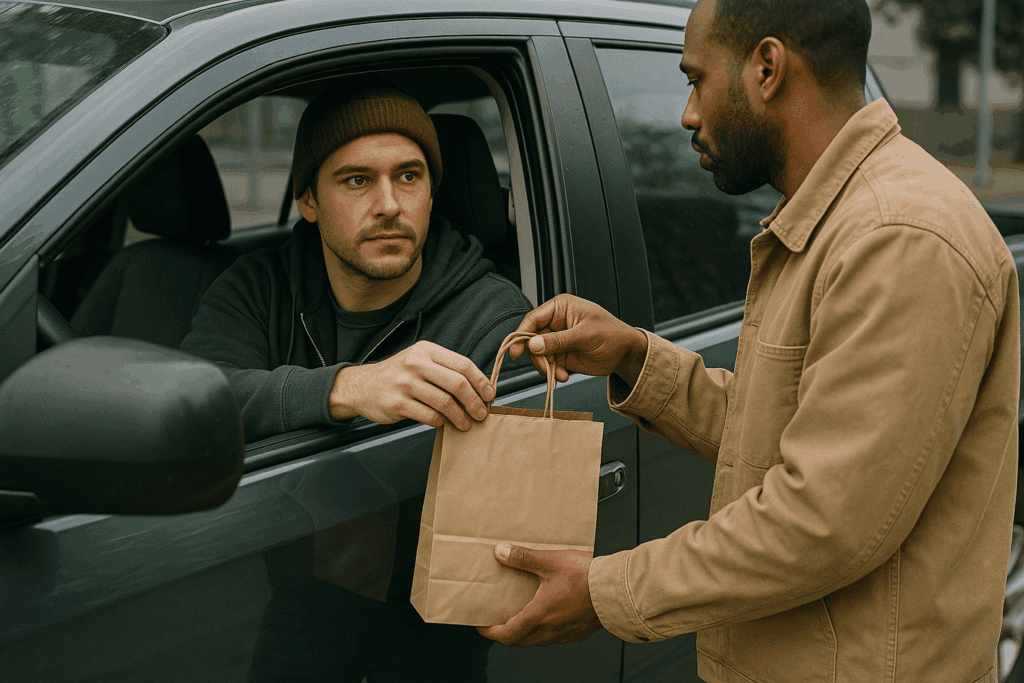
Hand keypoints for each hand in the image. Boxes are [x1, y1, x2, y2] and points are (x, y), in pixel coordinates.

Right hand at [328, 340, 493, 430]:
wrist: (362, 385)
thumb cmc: (398, 375)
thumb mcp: (420, 360)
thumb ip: (445, 369)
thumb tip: (478, 388)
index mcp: (426, 351)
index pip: (462, 364)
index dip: (481, 381)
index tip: (490, 394)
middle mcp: (416, 363)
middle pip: (457, 383)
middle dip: (474, 401)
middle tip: (481, 413)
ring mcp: (405, 383)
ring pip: (445, 402)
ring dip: (460, 416)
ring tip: (466, 424)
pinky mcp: (397, 403)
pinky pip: (429, 416)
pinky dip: (441, 423)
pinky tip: (445, 424)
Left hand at [477, 543, 602, 647]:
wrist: (618, 590)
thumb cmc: (586, 577)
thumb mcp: (550, 562)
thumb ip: (523, 558)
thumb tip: (500, 552)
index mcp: (539, 616)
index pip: (507, 634)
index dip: (490, 633)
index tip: (481, 626)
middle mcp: (550, 630)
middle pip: (520, 642)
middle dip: (506, 635)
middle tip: (497, 623)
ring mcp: (566, 634)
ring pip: (538, 641)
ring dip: (526, 634)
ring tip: (521, 618)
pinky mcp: (580, 633)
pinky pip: (556, 638)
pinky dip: (545, 632)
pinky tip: (550, 617)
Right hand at [511, 294, 647, 385]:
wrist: (626, 354)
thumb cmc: (612, 334)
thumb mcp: (585, 335)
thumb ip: (558, 340)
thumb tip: (534, 344)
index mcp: (560, 308)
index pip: (533, 319)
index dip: (522, 334)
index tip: (516, 351)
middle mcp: (555, 322)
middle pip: (532, 339)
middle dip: (537, 356)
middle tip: (545, 368)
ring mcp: (557, 339)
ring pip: (538, 354)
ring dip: (546, 367)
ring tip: (559, 374)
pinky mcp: (561, 354)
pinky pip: (548, 364)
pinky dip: (553, 373)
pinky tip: (563, 376)